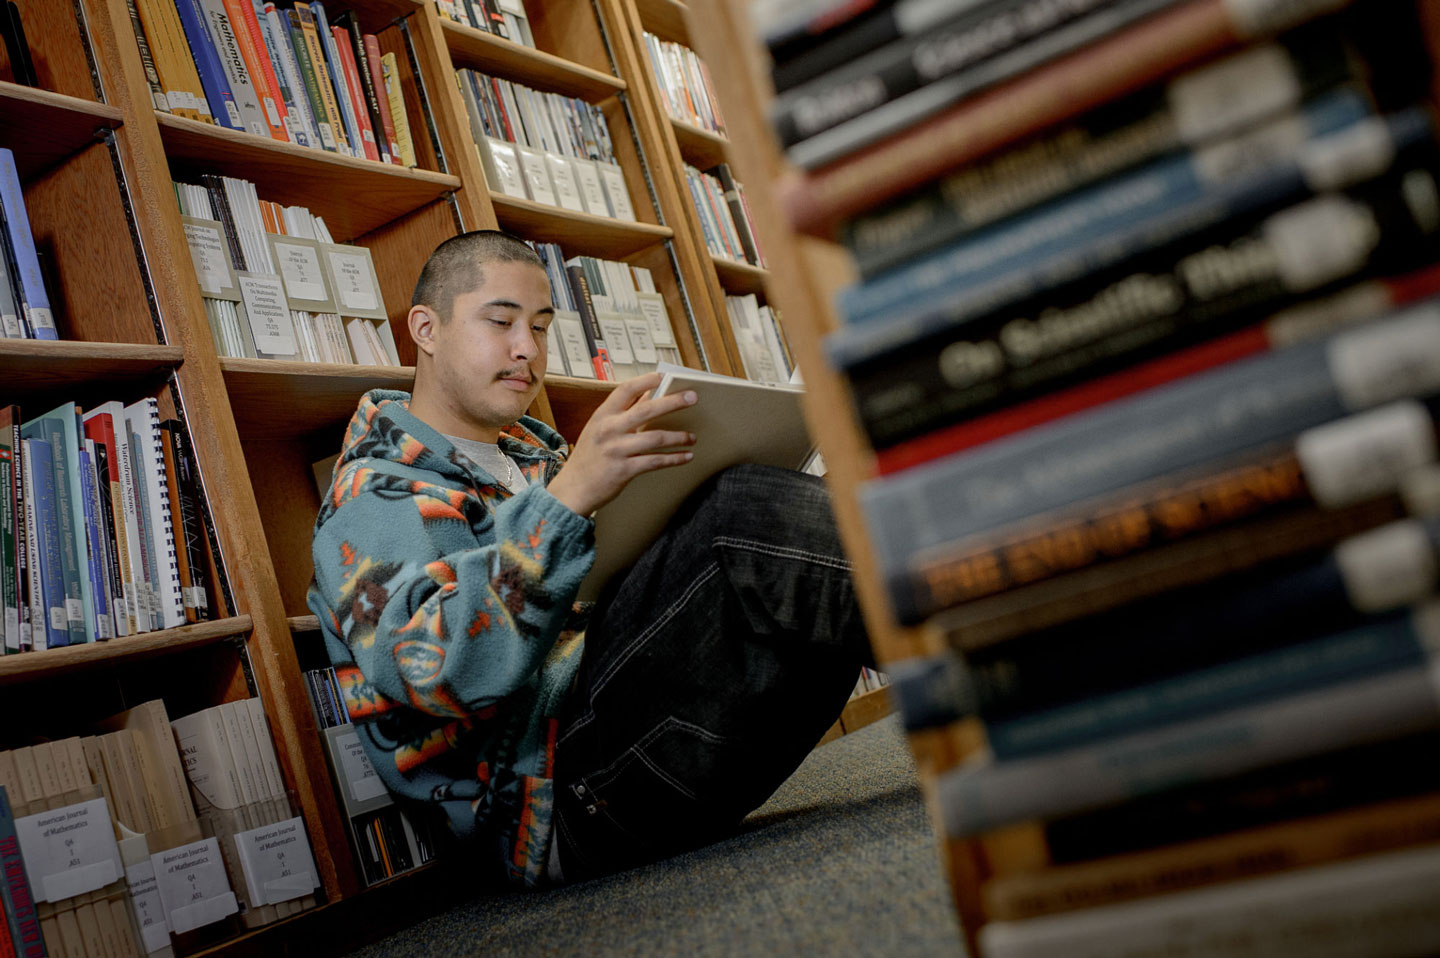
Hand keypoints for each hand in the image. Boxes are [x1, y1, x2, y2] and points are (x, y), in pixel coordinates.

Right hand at [548, 372, 697, 515]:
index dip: (646, 380)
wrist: (574, 488)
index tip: (665, 376)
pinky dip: (674, 459)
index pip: (626, 390)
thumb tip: (649, 394)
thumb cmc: (589, 456)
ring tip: (692, 437)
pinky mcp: (624, 470)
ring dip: (679, 437)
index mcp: (603, 415)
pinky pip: (655, 461)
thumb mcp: (600, 428)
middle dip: (673, 402)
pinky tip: (685, 456)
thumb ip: (623, 412)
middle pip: (646, 410)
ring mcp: (616, 450)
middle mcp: (609, 430)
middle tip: (692, 397)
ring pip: (655, 437)